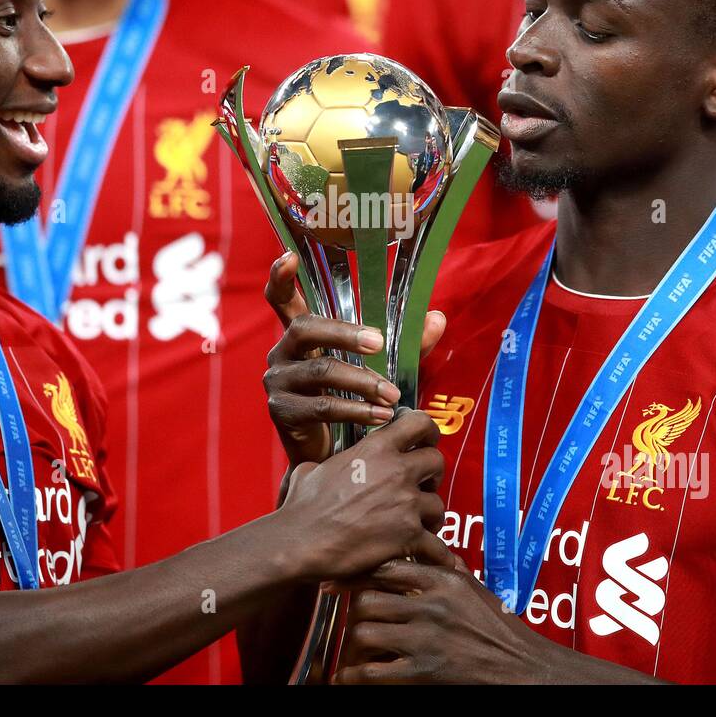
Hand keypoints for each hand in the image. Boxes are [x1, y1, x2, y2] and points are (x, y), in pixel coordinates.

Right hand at [263, 252, 445, 465]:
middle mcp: (282, 352)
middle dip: (344, 332)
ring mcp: (278, 382)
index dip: (282, 277)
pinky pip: (322, 406)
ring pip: (321, 371)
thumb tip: (437, 317)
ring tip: (393, 395)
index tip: (289, 257)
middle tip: (379, 343)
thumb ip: (406, 344)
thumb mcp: (378, 369)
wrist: (328, 459)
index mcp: (300, 335)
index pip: (281, 299)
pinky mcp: (282, 412)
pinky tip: (381, 417)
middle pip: (306, 328)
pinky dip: (357, 410)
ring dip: (362, 382)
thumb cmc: (350, 402)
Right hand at [277, 408, 451, 582]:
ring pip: (439, 505)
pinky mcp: (409, 536)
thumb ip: (334, 462)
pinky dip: (437, 554)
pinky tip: (431, 557)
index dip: (428, 432)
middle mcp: (396, 471)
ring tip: (419, 525)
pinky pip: (437, 545)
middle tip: (421, 487)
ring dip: (431, 515)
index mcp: (376, 449)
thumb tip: (327, 466)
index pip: (420, 423)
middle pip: (437, 462)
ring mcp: (406, 504)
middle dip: (432, 476)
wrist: (298, 542)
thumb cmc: (302, 508)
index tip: (426, 442)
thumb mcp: (313, 469)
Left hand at [334, 561, 544, 684]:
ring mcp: (425, 639)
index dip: (358, 574)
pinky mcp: (423, 672)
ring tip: (351, 651)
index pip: (386, 567)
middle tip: (349, 621)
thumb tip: (431, 553)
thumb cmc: (501, 630)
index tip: (340, 581)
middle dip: (353, 613)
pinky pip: (372, 671)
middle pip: (367, 600)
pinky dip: (353, 675)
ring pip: (364, 632)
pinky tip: (348, 677)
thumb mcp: (476, 589)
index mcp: (443, 581)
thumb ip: (450, 570)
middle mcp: (431, 606)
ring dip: (352, 644)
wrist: (522, 668)